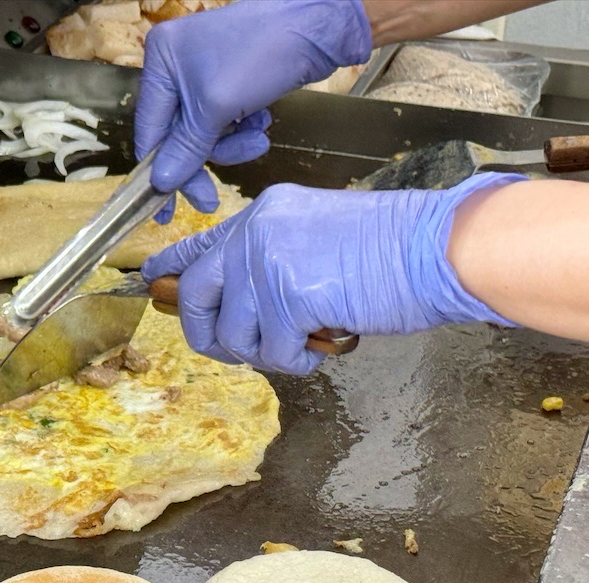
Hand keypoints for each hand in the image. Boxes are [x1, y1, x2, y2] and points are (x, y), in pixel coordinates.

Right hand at [135, 0, 371, 218]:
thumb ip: (186, 149)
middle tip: (210, 201)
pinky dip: (244, 128)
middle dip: (203, 160)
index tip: (162, 210)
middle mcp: (177, 66)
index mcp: (161, 60)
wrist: (320, 27)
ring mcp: (206, 74)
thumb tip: (160, 183)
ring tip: (258, 137)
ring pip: (206, 133)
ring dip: (231, 144)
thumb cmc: (262, 54)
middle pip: (178, 135)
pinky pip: (226, 122)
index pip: (149, 128)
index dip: (156, 171)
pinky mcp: (233, 82)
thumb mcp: (216, 107)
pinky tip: (262, 119)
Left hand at [141, 173, 524, 374]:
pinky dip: (296, 362)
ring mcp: (268, 264)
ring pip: (233, 335)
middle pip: (195, 295)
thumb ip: (272, 259)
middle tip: (238, 349)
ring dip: (263, 353)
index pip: (198, 244)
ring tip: (300, 343)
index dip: (169, 270)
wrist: (436, 246)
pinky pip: (273, 353)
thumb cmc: (391, 248)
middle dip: (207, 334)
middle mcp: (255, 234)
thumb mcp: (315, 236)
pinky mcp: (288, 297)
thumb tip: (241, 302)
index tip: (152, 285)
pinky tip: (321, 346)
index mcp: (261, 215)